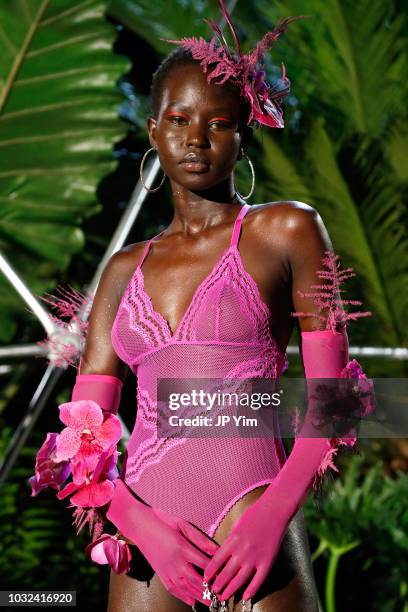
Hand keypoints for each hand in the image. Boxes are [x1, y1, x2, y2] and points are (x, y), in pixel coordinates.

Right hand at [107, 478, 218, 606]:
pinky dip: (182, 596)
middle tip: (221, 596)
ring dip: (199, 597)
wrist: (139, 525)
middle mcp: (175, 562)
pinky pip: (173, 589)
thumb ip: (200, 539)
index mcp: (182, 548)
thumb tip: (217, 549)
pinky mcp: (160, 573)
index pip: (204, 564)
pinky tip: (191, 601)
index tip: (226, 575)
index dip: (216, 571)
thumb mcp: (182, 524)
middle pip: (197, 581)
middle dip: (210, 590)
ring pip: (186, 588)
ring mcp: (166, 570)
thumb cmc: (162, 520)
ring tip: (211, 602)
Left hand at [204, 494, 288, 601]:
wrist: (274, 510)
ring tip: (224, 597)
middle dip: (218, 584)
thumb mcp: (236, 526)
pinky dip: (251, 590)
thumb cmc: (254, 514)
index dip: (210, 571)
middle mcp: (242, 551)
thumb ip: (230, 541)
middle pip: (226, 573)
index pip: (216, 561)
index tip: (206, 578)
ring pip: (240, 579)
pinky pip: (258, 580)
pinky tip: (245, 597)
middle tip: (213, 591)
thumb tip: (221, 554)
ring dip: (230, 589)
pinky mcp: (267, 561)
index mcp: (232, 540)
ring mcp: (255, 557)